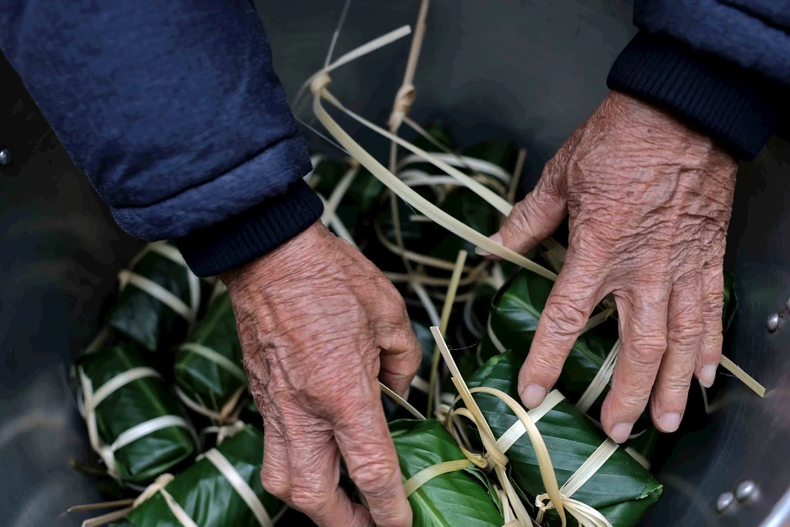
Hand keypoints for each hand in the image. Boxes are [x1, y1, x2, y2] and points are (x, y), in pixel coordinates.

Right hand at [221, 222, 420, 526]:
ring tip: (338, 501)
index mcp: (344, 392)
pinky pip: (271, 447)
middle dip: (344, 523)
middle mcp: (305, 410)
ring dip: (311, 502)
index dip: (389, 510)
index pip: (370, 471)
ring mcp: (275, 405)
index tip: (401, 525)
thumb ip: (404, 362)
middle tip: (370, 524)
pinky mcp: (260, 394)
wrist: (269, 254)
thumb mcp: (389, 313)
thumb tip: (401, 389)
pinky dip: (294, 465)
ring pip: (281, 481)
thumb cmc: (332, 277)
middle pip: (314, 497)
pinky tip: (316, 454)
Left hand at [493, 91, 736, 441]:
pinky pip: (712, 311)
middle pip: (635, 349)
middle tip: (613, 431)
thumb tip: (493, 244)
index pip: (565, 320)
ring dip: (672, 388)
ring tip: (665, 424)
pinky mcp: (707, 257)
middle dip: (624, 397)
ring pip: (679, 342)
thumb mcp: (561, 176)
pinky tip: (706, 375)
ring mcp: (680, 267)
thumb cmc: (621, 139)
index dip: (547, 362)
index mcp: (596, 250)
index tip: (535, 393)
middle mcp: (641, 269)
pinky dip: (710, 347)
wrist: (684, 111)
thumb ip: (528, 219)